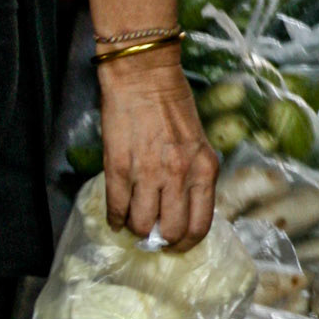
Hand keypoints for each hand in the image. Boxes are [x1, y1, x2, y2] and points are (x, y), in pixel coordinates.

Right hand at [98, 46, 218, 248]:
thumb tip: (182, 208)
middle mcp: (179, 175)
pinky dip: (114, 218)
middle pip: (171, 231)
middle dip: (161, 240)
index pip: (201, 224)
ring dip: (136, 229)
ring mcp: (148, 173)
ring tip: (133, 222)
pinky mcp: (119, 167)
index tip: (176, 244)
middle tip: (153, 237)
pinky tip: (115, 218)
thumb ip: (194, 174)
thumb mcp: (198, 141)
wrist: (143, 74)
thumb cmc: (173, 102)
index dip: (186, 242)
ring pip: (141, 224)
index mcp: (204, 168)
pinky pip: (116, 207)